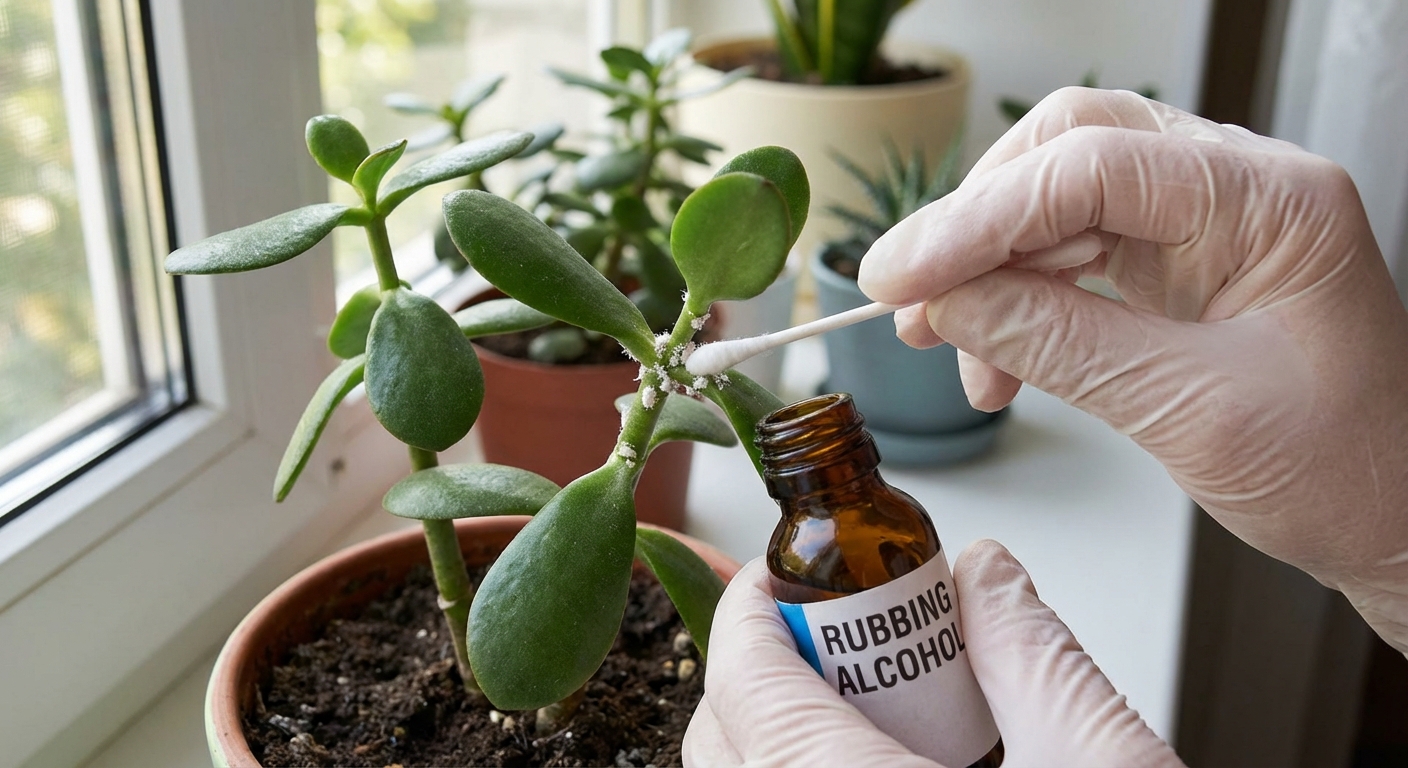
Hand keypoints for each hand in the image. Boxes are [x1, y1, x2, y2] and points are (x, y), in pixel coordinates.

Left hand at [684, 545, 1180, 766]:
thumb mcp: (1100, 756)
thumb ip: (1030, 648)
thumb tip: (982, 569)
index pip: (744, 680)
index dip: (749, 606)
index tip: (774, 569)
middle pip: (723, 737)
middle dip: (754, 664)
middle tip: (824, 627)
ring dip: (773, 726)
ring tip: (857, 696)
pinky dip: (796, 767)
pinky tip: (876, 754)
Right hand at [857, 88, 1407, 650]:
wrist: (1393, 520)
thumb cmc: (1343, 470)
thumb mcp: (1188, 412)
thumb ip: (1058, 344)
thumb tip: (948, 303)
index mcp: (1272, 202)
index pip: (1094, 166)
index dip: (979, 218)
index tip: (901, 276)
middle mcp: (1238, 191)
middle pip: (1070, 153)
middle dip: (978, 225)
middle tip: (908, 298)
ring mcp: (1205, 226)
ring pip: (1059, 203)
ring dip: (989, 270)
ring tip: (944, 346)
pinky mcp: (1177, 267)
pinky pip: (1072, 257)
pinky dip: (1018, 303)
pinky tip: (992, 363)